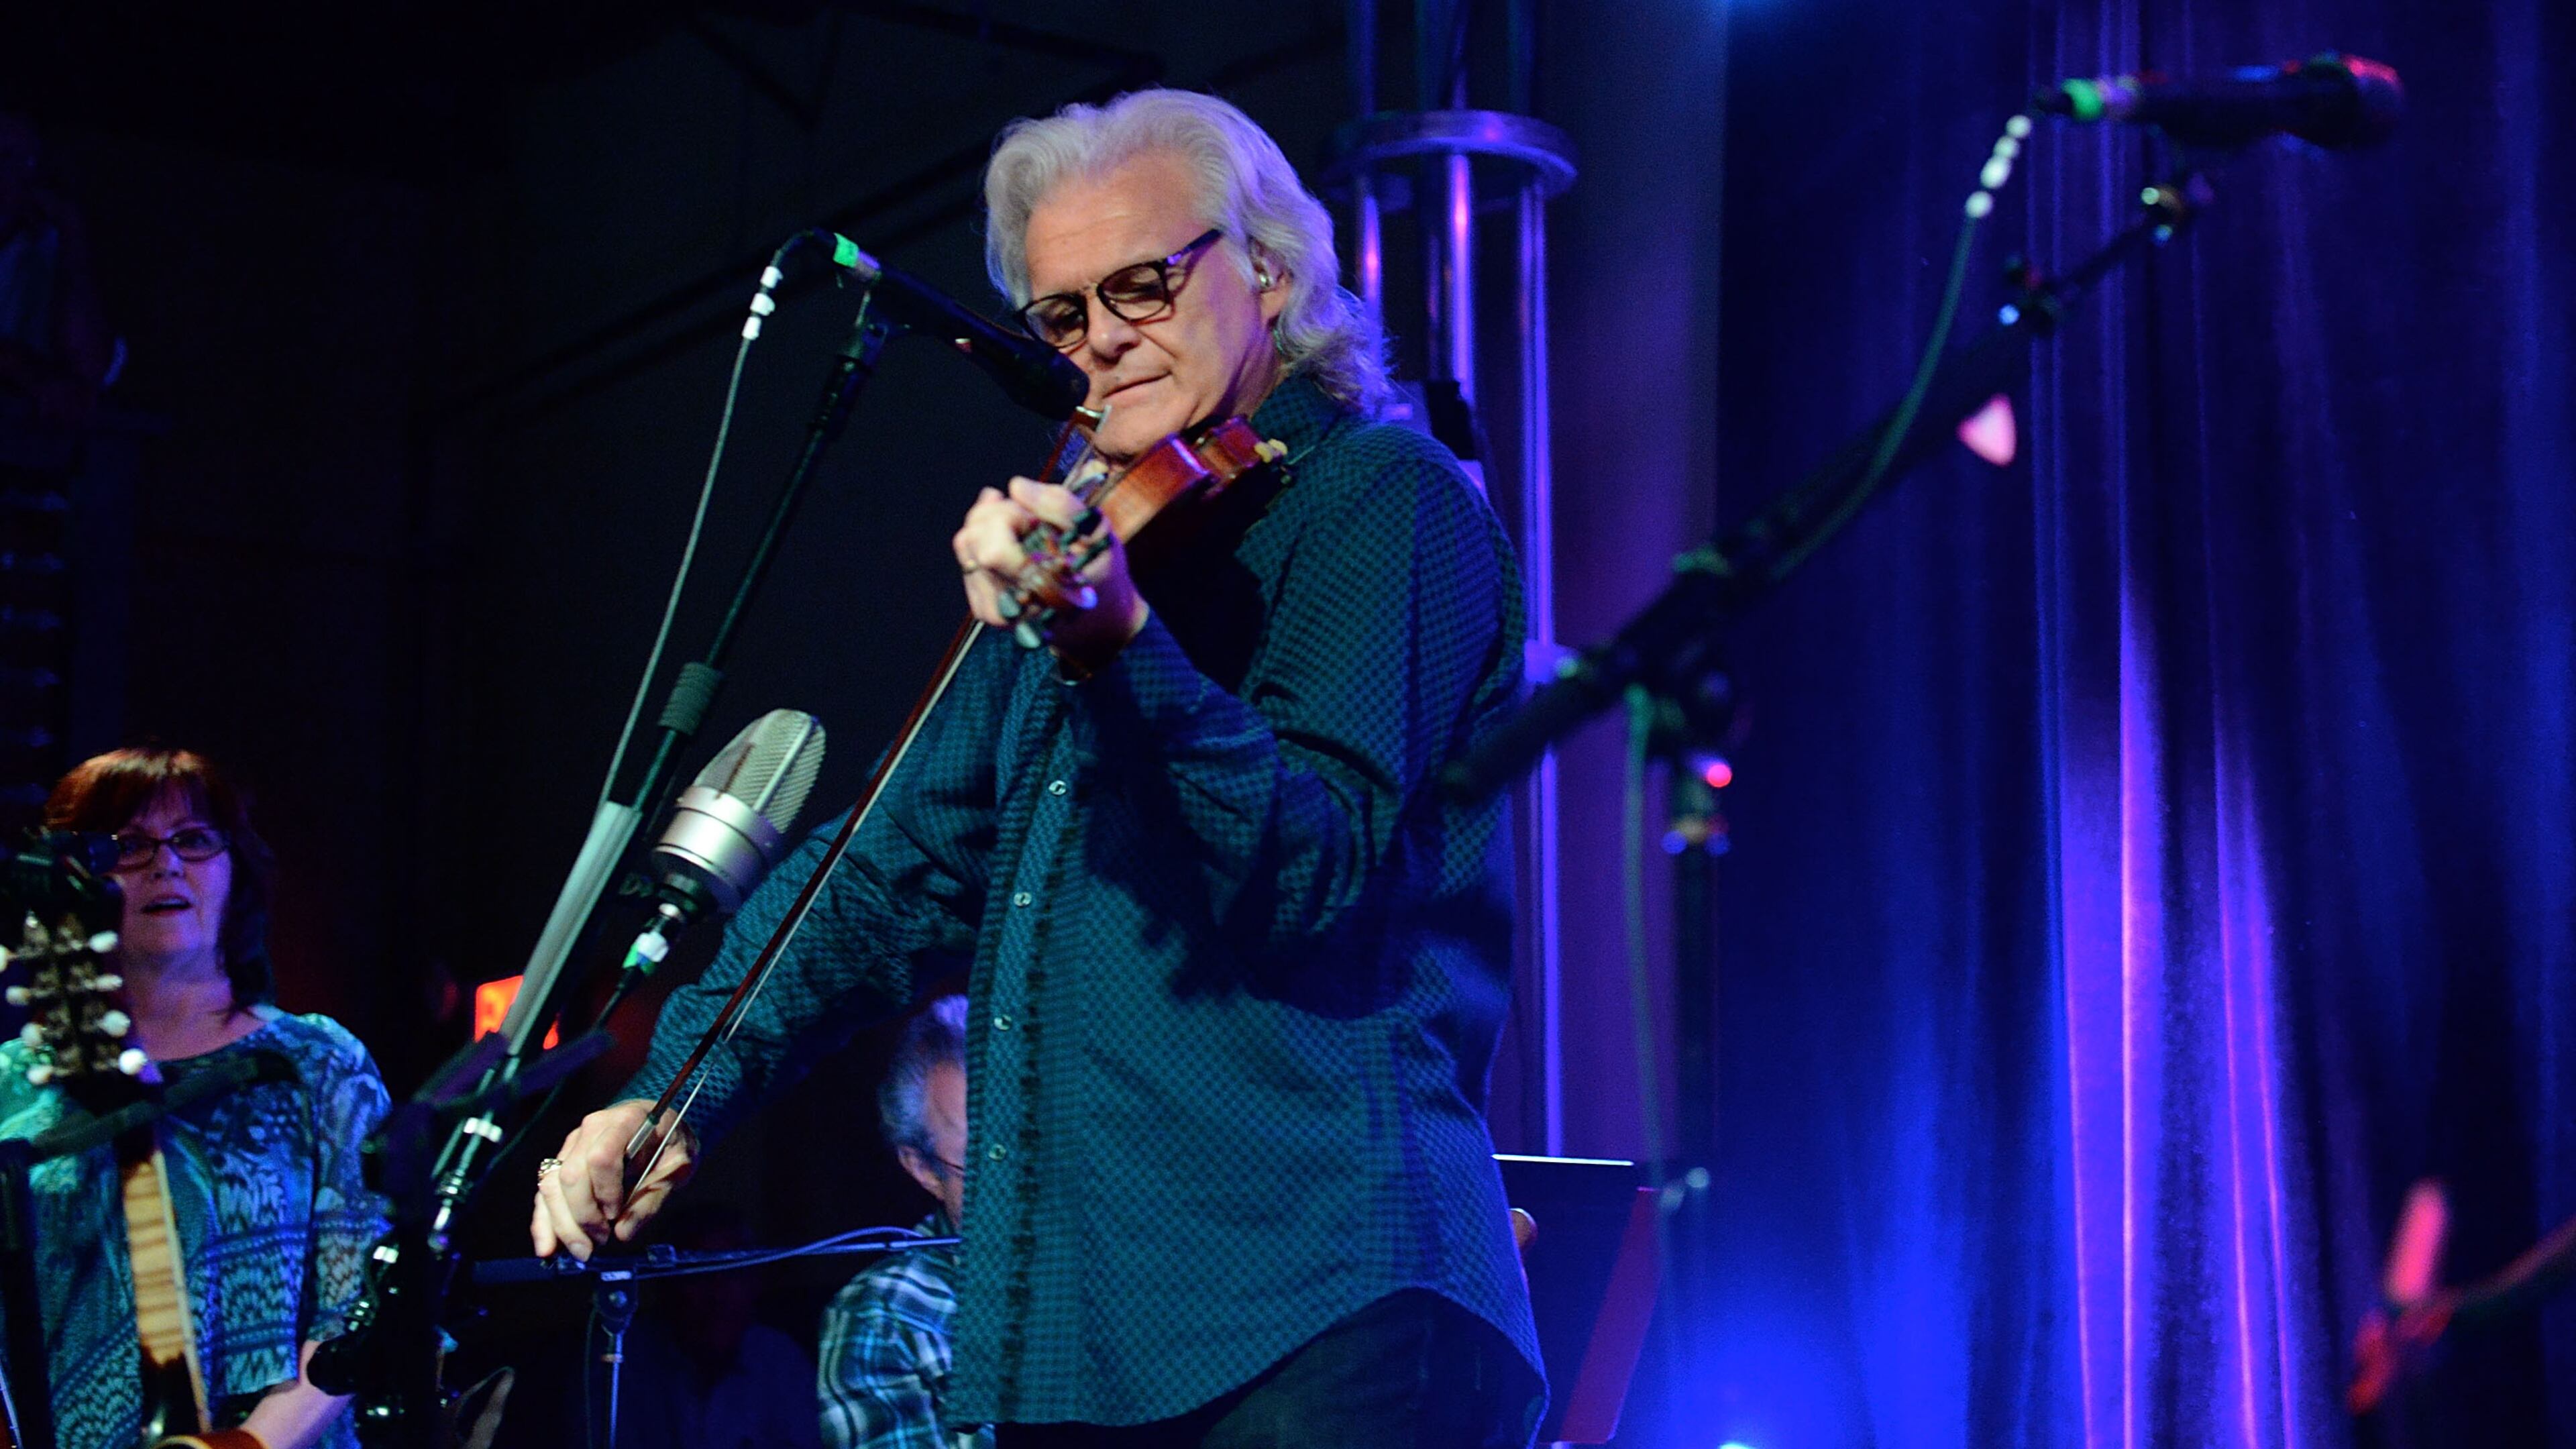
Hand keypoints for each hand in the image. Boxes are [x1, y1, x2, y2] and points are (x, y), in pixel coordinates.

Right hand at [529, 1099, 695, 1259]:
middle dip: (582, 1215)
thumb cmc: (671, 1142)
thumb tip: (622, 1233)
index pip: (601, 1157)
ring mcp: (573, 1144)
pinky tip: (547, 1249)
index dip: (605, 1191)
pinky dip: (544, 1222)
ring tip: (582, 1251)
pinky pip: (545, 1192)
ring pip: (552, 1185)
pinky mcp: (562, 1160)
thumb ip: (653, 1198)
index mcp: (624, 1122)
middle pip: (571, 1175)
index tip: (616, 1214)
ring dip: (562, 1224)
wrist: (660, 1124)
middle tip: (600, 1241)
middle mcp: (591, 1129)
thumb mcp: (678, 1167)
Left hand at [953, 477, 1146, 673]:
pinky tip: (1009, 536)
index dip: (1009, 519)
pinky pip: (966, 554)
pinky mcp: (982, 607)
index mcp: (1040, 593)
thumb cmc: (1098, 568)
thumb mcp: (1096, 531)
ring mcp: (992, 610)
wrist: (1097, 614)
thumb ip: (1060, 505)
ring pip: (966, 542)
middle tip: (1030, 520)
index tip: (1034, 520)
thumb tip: (1015, 486)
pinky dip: (984, 537)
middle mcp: (1010, 607)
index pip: (992, 550)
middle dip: (1000, 514)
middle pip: (974, 538)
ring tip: (1022, 527)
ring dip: (991, 523)